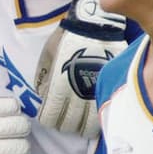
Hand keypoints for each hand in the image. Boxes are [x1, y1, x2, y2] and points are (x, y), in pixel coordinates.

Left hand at [34, 0, 130, 138]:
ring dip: (81, 127)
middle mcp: (76, 95)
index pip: (51, 116)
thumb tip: (42, 95)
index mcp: (58, 87)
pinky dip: (97, 121)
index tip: (48, 117)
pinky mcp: (110, 90)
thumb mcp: (46, 56)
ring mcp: (95, 94)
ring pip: (88, 124)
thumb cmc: (67, 38)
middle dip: (63, 124)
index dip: (47, 119)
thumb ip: (42, 78)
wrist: (95, 26)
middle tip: (62, 120)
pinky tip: (94, 120)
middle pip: (68, 124)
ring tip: (78, 124)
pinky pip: (103, 113)